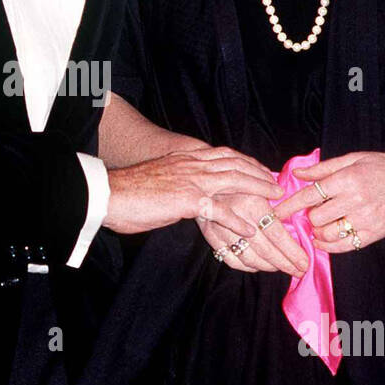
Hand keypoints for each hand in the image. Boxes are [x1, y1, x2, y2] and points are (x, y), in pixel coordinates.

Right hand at [104, 147, 278, 235]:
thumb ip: (178, 182)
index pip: (224, 154)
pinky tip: (248, 229)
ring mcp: (191, 181)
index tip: (261, 168)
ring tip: (274, 199)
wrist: (108, 194)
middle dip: (258, 172)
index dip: (246, 161)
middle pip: (235, 164)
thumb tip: (187, 193)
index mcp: (185, 158)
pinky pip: (218, 211)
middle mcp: (192, 165)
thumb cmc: (129, 191)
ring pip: (233, 180)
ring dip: (257, 189)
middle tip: (276, 183)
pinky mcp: (186, 200)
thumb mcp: (160, 179)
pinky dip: (235, 220)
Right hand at [198, 187, 310, 277]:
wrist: (202, 179)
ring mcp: (223, 230)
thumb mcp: (260, 179)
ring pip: (250, 258)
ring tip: (282, 268)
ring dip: (269, 267)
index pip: (278, 236)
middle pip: (266, 250)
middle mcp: (239, 219)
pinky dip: (248, 267)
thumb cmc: (238, 179)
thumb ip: (278, 196)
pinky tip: (259, 265)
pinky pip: (232, 260)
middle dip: (285, 264)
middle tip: (299, 271)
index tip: (305, 262)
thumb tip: (296, 212)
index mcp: (253, 204)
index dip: (293, 252)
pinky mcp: (211, 238)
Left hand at [285, 147, 384, 251]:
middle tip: (310, 213)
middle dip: (308, 217)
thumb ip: (324, 168)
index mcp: (347, 179)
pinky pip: (344, 246)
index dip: (288, 205)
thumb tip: (298, 173)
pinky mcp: (374, 233)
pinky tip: (325, 239)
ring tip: (320, 225)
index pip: (308, 195)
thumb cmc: (384, 166)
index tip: (274, 213)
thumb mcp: (353, 159)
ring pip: (327, 234)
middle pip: (316, 217)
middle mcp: (355, 200)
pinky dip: (329, 245)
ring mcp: (365, 219)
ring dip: (318, 232)